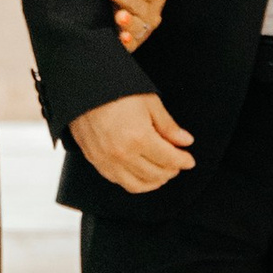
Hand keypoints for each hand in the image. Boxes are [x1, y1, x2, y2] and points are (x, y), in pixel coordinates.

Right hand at [71, 94, 194, 192]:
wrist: (83, 88)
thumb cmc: (116, 90)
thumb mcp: (149, 102)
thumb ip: (168, 126)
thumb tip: (185, 141)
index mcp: (139, 138)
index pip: (170, 160)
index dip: (184, 161)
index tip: (189, 160)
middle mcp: (122, 154)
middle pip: (156, 174)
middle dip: (171, 171)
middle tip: (177, 163)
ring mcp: (107, 160)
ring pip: (138, 184)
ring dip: (154, 181)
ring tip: (162, 172)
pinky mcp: (95, 161)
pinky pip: (119, 181)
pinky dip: (134, 181)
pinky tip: (141, 173)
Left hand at [98, 0, 165, 52]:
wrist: (105, 7)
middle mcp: (153, 13)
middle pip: (139, 4)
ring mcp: (143, 30)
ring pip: (138, 25)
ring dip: (129, 20)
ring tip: (119, 15)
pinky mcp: (131, 45)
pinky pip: (132, 45)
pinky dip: (129, 42)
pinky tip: (123, 38)